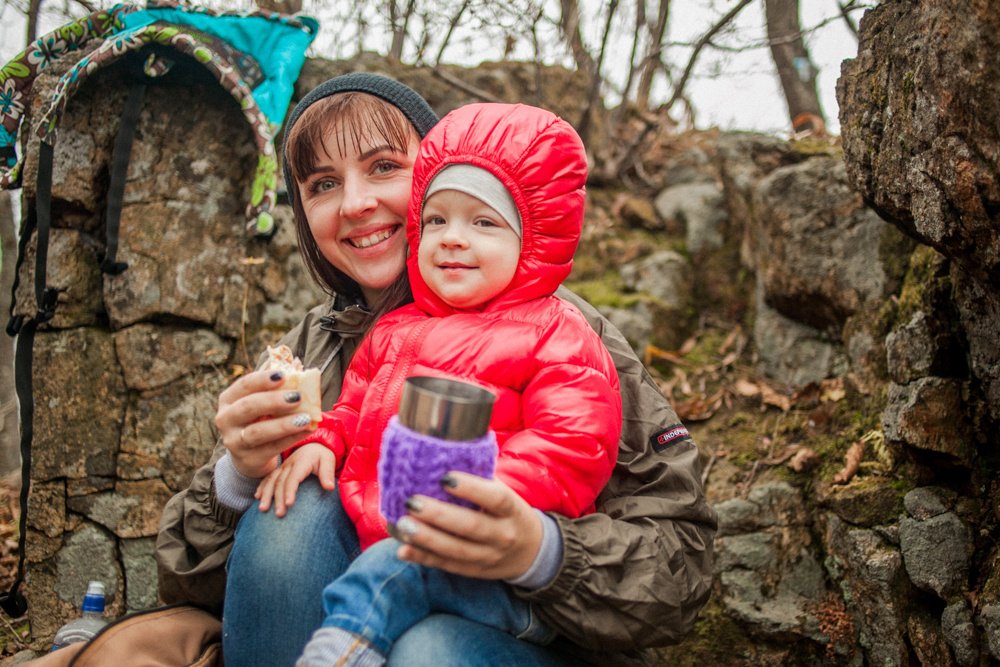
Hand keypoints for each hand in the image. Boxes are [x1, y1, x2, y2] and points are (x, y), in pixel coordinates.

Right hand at [215, 368, 316, 478]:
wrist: (250, 456)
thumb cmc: (260, 419)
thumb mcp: (261, 402)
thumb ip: (276, 386)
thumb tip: (298, 365)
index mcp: (228, 400)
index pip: (243, 385)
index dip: (262, 379)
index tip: (283, 375)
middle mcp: (226, 419)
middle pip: (248, 407)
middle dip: (273, 401)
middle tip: (298, 397)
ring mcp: (234, 441)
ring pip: (258, 432)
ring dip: (283, 425)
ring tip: (305, 419)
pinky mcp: (248, 459)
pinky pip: (272, 448)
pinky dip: (291, 438)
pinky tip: (307, 430)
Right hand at [254, 443, 335, 516]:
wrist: (314, 444)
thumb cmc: (322, 455)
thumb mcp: (329, 460)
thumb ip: (328, 473)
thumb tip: (330, 488)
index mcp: (301, 462)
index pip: (294, 478)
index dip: (290, 490)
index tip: (289, 504)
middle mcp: (288, 464)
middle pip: (280, 482)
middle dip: (278, 498)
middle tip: (279, 514)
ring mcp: (282, 467)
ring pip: (271, 480)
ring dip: (266, 495)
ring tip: (263, 509)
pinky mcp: (279, 470)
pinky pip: (268, 478)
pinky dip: (262, 487)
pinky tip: (257, 497)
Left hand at [394, 473, 543, 580]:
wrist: (531, 552)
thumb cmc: (509, 513)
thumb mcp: (507, 496)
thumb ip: (482, 480)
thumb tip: (446, 457)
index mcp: (512, 510)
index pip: (495, 498)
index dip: (471, 488)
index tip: (445, 478)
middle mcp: (503, 535)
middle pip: (470, 526)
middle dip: (439, 514)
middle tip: (412, 501)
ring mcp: (488, 556)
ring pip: (455, 549)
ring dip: (426, 537)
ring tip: (404, 523)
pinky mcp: (473, 571)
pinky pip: (446, 565)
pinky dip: (423, 558)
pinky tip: (403, 550)